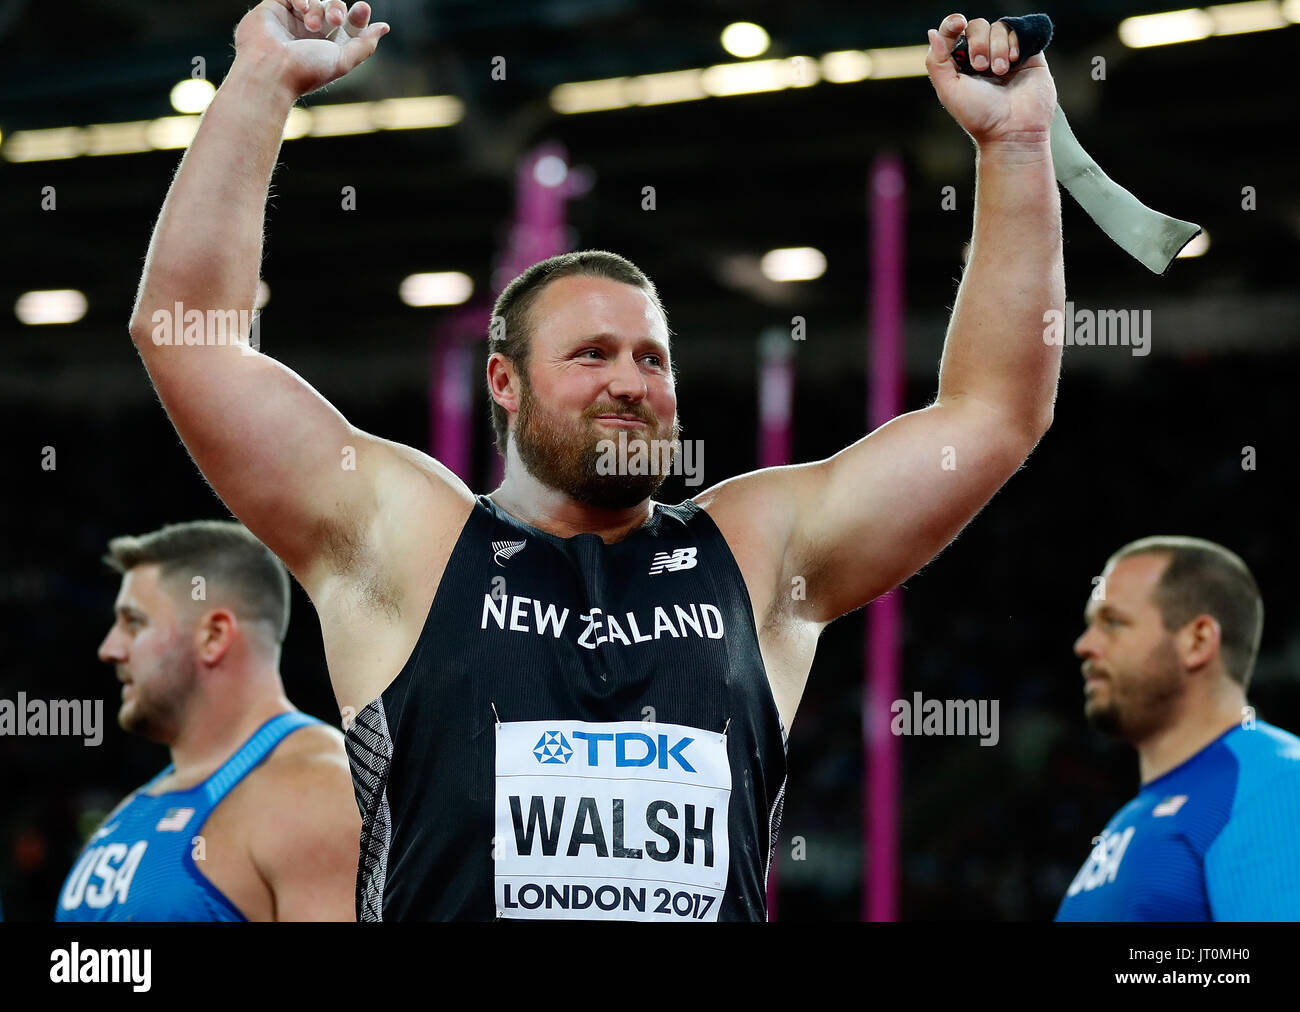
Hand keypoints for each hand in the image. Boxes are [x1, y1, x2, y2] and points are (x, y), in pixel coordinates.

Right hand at [234, 0, 389, 98]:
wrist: (270, 70)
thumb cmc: (306, 70)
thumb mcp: (343, 60)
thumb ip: (365, 44)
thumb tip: (384, 27)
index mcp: (329, 47)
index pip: (349, 25)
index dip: (358, 16)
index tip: (363, 9)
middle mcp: (311, 34)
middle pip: (334, 8)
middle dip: (338, 10)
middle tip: (335, 20)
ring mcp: (293, 20)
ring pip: (316, 0)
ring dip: (319, 9)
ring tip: (311, 25)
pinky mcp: (274, 9)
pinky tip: (301, 9)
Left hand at [925, 13, 1055, 147]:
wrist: (1012, 130)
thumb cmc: (979, 116)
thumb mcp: (949, 90)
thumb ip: (936, 61)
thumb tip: (933, 33)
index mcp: (960, 65)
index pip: (954, 33)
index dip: (952, 24)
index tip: (958, 24)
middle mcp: (982, 57)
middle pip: (977, 26)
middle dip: (977, 43)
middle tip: (981, 67)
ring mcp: (1005, 54)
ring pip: (998, 27)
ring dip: (997, 47)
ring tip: (1000, 71)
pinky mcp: (1028, 54)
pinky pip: (1020, 30)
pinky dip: (1014, 41)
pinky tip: (1013, 60)